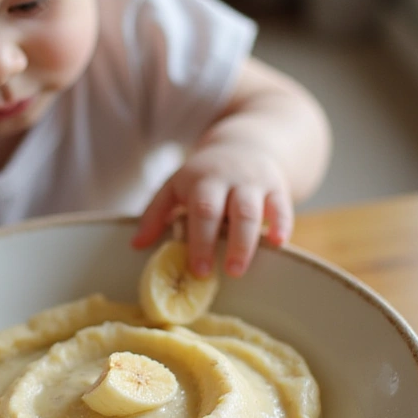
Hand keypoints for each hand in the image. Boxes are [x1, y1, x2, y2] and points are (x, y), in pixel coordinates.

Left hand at [131, 142, 293, 276]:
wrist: (246, 144)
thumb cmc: (206, 176)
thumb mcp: (177, 185)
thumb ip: (156, 213)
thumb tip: (136, 245)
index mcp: (199, 180)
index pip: (198, 209)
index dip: (196, 239)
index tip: (195, 269)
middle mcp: (226, 179)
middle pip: (223, 210)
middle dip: (217, 242)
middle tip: (212, 274)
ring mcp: (253, 182)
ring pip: (251, 211)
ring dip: (245, 242)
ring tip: (237, 270)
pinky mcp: (276, 187)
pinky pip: (282, 206)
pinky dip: (282, 224)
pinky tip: (279, 243)